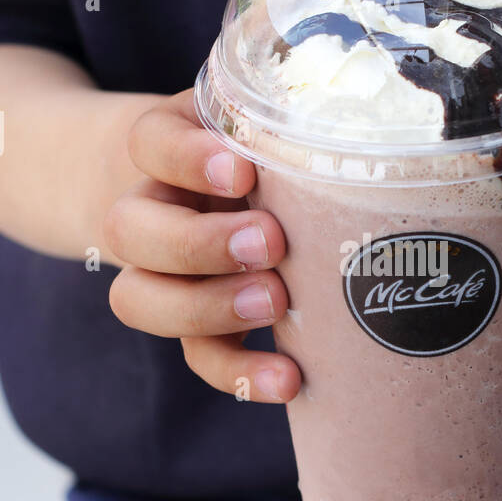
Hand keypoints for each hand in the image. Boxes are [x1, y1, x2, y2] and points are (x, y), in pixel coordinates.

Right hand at [104, 89, 301, 402]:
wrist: (230, 194)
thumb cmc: (263, 149)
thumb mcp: (270, 122)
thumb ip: (296, 122)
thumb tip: (373, 127)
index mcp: (171, 148)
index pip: (149, 142)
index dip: (185, 159)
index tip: (242, 171)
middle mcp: (154, 208)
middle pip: (128, 230)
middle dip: (198, 243)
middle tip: (270, 242)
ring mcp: (164, 271)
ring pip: (139, 299)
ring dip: (206, 307)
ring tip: (274, 302)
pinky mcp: (195, 323)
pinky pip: (197, 355)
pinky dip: (239, 371)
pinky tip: (287, 378)